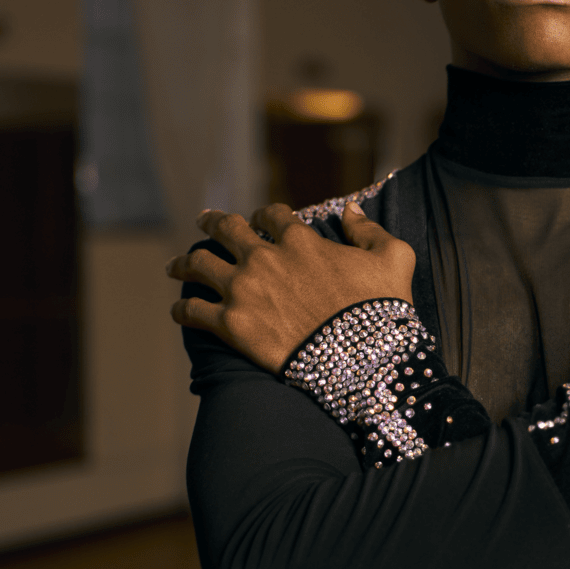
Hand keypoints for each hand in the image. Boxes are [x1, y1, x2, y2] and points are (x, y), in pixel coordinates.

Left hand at [167, 203, 415, 373]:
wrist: (359, 359)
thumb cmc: (381, 309)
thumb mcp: (393, 258)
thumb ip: (369, 230)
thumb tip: (350, 209)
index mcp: (299, 240)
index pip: (271, 215)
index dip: (263, 216)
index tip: (257, 221)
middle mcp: (264, 258)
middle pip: (225, 230)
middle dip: (211, 224)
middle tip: (204, 223)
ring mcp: (243, 290)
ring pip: (199, 265)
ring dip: (185, 263)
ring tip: (176, 266)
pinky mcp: (230, 325)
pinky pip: (193, 311)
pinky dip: (183, 310)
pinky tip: (179, 311)